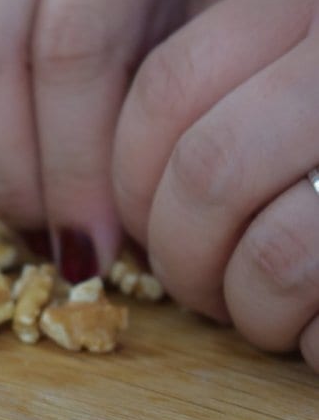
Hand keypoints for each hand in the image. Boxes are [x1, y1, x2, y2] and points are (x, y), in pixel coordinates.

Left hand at [114, 0, 318, 369]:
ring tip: (272, 319)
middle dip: (182, 254)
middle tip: (201, 289)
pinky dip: (316, 345)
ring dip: (253, 309)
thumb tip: (120, 211)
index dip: (132, 173)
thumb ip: (234, 109)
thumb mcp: (306, 75)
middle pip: (208, 171)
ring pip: (277, 254)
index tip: (143, 222)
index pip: (171, 81)